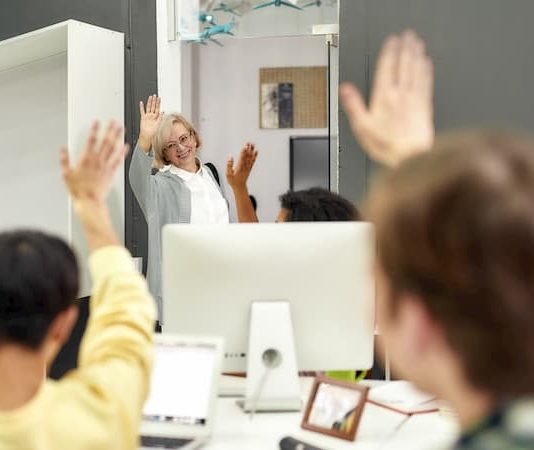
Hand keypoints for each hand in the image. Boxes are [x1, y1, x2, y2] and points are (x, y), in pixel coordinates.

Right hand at [60, 121, 127, 249]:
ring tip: (121, 129)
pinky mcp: (111, 173)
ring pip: (113, 148)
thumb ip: (65, 161)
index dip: (94, 130)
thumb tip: (62, 149)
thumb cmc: (78, 190)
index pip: (91, 141)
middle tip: (114, 121)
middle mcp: (97, 160)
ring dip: (117, 138)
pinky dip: (123, 152)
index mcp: (86, 159)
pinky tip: (127, 146)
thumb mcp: (66, 175)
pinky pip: (118, 160)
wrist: (90, 202)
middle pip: (105, 142)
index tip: (97, 121)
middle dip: (110, 130)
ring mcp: (106, 166)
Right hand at [138, 95, 162, 150]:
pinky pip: (142, 111)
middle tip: (155, 95)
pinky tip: (141, 103)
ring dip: (149, 102)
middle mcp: (152, 116)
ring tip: (150, 97)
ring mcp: (147, 116)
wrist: (147, 136)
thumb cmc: (153, 132)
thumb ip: (160, 117)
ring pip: (148, 107)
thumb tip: (163, 111)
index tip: (159, 98)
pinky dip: (141, 107)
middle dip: (154, 101)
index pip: (158, 108)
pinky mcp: (143, 118)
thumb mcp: (158, 124)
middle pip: (153, 106)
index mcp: (156, 117)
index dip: (158, 103)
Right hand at [226, 143, 257, 189]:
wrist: (240, 187)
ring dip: (252, 150)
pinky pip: (253, 161)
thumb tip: (230, 156)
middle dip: (248, 149)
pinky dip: (255, 156)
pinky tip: (256, 151)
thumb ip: (229, 165)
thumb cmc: (233, 181)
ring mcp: (248, 167)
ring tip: (253, 144)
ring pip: (250, 157)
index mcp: (239, 167)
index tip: (245, 145)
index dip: (244, 151)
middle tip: (249, 142)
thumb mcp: (228, 174)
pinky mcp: (249, 168)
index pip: (242, 157)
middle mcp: (245, 166)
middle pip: (247, 156)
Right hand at [340, 30, 433, 166]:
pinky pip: (426, 81)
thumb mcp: (362, 128)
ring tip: (416, 43)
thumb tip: (344, 89)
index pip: (386, 68)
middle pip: (403, 64)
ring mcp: (414, 98)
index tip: (391, 41)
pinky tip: (427, 63)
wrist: (412, 157)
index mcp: (384, 97)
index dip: (389, 52)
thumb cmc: (387, 146)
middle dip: (405, 48)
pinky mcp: (425, 105)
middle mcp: (400, 94)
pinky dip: (426, 69)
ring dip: (416, 54)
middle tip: (407, 36)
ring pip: (416, 69)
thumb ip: (353, 106)